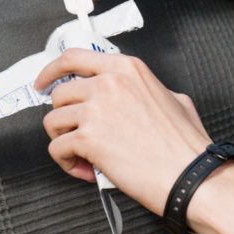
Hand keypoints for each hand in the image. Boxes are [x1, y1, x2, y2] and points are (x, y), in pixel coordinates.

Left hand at [35, 49, 211, 213]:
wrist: (189, 175)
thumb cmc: (185, 144)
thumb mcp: (173, 98)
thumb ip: (145, 89)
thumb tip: (134, 95)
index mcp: (126, 69)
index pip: (73, 58)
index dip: (52, 71)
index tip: (44, 83)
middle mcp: (108, 83)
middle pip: (59, 94)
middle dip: (64, 118)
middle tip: (75, 134)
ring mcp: (96, 109)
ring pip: (53, 122)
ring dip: (63, 141)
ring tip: (83, 156)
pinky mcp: (87, 138)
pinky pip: (57, 149)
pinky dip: (67, 163)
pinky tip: (87, 170)